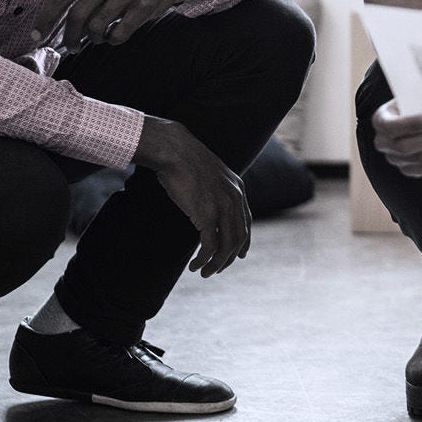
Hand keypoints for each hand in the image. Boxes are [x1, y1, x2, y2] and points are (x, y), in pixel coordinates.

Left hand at [27, 0, 188, 52]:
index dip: (45, 19)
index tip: (37, 36)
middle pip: (77, 15)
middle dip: (70, 37)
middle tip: (71, 46)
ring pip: (98, 26)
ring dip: (93, 39)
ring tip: (97, 38)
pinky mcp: (144, 6)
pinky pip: (120, 33)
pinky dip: (112, 40)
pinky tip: (113, 36)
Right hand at [132, 117, 249, 277]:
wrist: (174, 149)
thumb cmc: (184, 159)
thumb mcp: (208, 173)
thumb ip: (214, 188)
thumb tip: (206, 200)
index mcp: (237, 188)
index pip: (246, 222)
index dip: (244, 242)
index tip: (239, 255)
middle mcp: (235, 199)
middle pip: (239, 238)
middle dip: (229, 258)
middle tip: (217, 270)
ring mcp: (222, 207)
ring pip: (226, 245)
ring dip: (216, 263)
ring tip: (205, 273)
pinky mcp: (206, 214)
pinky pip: (209, 245)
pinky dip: (204, 259)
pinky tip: (194, 265)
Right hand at [372, 99, 421, 177]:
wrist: (415, 115)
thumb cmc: (415, 102)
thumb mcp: (415, 96)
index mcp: (381, 121)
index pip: (393, 127)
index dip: (414, 124)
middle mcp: (383, 143)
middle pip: (404, 147)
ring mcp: (394, 159)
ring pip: (419, 160)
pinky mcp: (409, 170)